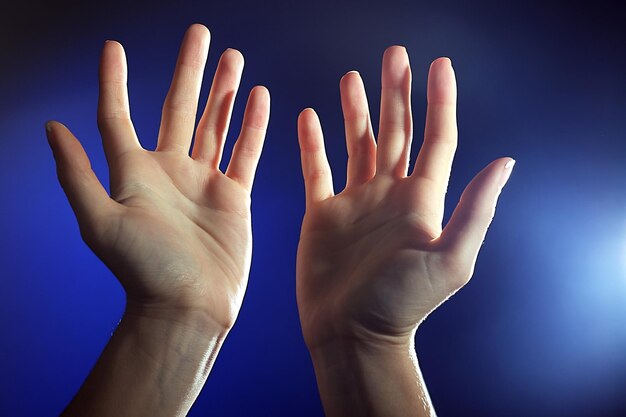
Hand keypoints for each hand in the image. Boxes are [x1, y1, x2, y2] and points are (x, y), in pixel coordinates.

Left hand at [47, 24, 269, 328]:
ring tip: (233, 57)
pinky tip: (260, 98)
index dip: (113, 81)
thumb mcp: (101, 222)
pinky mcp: (233, 196)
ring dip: (224, 90)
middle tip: (200, 32)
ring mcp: (204, 181)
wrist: (187, 307)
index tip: (113, 47)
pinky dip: (253, 126)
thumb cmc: (142, 270)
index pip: (118, 116)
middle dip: (190, 69)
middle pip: (179, 107)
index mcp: (135, 173)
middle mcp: (169, 171)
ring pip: (215, 124)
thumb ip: (78, 174)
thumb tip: (52, 126)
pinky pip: (245, 153)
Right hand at [296, 46, 513, 350]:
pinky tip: (308, 116)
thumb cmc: (402, 303)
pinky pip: (317, 170)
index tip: (437, 64)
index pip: (436, 138)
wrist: (353, 333)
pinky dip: (312, 143)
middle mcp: (390, 194)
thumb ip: (474, 209)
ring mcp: (356, 202)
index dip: (439, 100)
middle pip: (396, 131)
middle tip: (394, 54)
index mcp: (422, 200)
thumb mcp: (449, 259)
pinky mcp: (324, 214)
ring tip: (351, 77)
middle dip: (396, 92)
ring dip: (355, 110)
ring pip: (357, 144)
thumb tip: (505, 162)